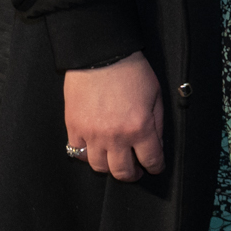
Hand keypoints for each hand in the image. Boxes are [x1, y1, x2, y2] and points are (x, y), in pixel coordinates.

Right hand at [64, 51, 164, 180]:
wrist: (101, 55)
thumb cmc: (131, 70)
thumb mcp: (156, 94)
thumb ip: (157, 122)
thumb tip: (156, 143)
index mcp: (139, 128)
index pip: (151, 159)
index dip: (156, 167)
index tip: (155, 167)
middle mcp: (115, 137)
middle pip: (122, 171)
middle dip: (132, 175)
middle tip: (135, 171)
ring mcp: (92, 134)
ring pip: (99, 167)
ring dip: (109, 167)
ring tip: (115, 160)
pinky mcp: (74, 127)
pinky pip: (78, 153)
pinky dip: (87, 155)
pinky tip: (95, 150)